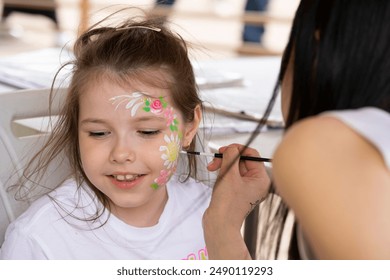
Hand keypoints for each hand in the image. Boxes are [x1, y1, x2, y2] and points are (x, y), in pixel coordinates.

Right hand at [203, 144, 269, 258]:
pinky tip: (215, 174)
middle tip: (215, 159)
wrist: (219, 224)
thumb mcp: (229, 174)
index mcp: (261, 179)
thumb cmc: (227, 203)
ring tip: (212, 168)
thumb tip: (231, 148)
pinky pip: (231, 175)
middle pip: (242, 160)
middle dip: (227, 158)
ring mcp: (246, 187)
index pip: (252, 155)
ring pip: (235, 167)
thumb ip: (231, 157)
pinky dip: (222, 172)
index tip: (225, 149)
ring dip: (223, 164)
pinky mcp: (237, 191)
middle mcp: (256, 182)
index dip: (238, 149)